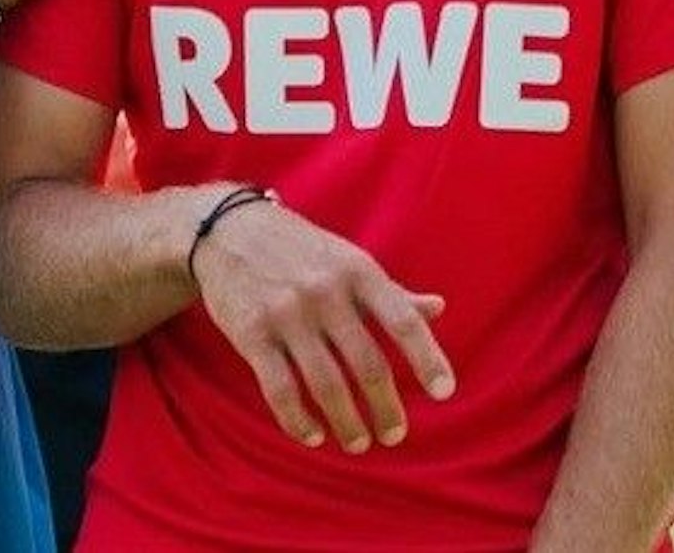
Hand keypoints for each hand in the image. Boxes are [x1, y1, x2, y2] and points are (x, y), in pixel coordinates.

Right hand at [193, 198, 455, 453]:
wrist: (229, 229)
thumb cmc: (302, 250)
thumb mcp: (350, 260)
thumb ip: (391, 292)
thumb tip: (438, 308)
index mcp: (358, 271)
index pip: (403, 321)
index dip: (427, 359)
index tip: (444, 393)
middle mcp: (325, 292)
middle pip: (368, 364)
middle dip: (386, 408)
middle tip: (394, 435)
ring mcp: (286, 313)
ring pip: (326, 385)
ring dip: (347, 424)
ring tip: (358, 443)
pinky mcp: (251, 334)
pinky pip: (280, 390)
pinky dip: (299, 421)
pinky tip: (313, 435)